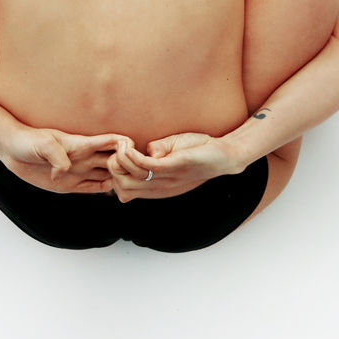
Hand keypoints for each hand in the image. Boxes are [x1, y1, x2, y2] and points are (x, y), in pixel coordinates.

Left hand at [0, 126, 132, 194]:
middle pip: (115, 160)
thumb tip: (65, 171)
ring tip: (127, 189)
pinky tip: (113, 194)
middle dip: (127, 166)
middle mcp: (84, 158)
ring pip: (107, 175)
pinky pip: (92, 187)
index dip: (125, 145)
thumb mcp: (42, 145)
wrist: (12, 149)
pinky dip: (105, 190)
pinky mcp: (69, 184)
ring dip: (118, 180)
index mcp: (82, 144)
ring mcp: (78, 171)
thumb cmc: (27, 141)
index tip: (133, 154)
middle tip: (134, 178)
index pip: (111, 141)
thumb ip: (57, 156)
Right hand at [106, 133, 243, 201]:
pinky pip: (144, 166)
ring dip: (120, 160)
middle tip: (121, 150)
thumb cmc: (198, 152)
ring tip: (125, 146)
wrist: (225, 155)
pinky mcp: (173, 166)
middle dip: (114, 167)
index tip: (121, 157)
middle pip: (121, 187)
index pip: (123, 192)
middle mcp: (158, 187)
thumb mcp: (171, 156)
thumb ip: (153, 154)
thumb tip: (142, 151)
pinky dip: (131, 156)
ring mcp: (165, 178)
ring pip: (127, 179)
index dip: (115, 175)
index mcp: (156, 187)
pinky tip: (130, 146)